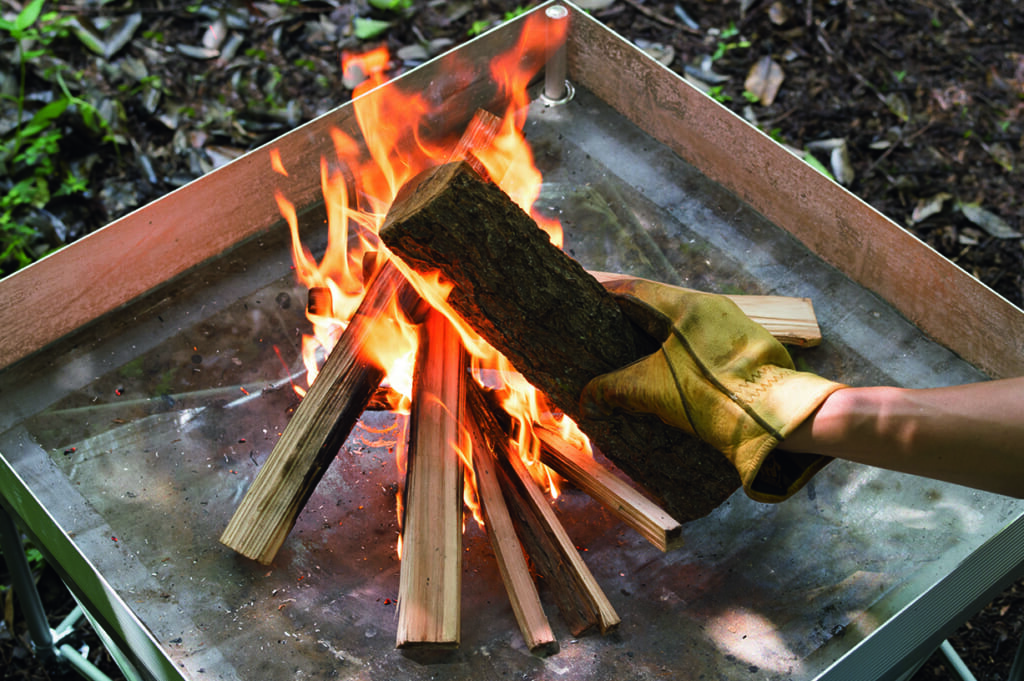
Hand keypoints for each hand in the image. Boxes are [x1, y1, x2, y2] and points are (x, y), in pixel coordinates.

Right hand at [581, 276, 843, 501]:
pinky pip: (698, 344)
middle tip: (599, 330)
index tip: (583, 296)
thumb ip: (615, 389)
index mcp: (686, 305)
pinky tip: (664, 376)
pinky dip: (675, 354)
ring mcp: (731, 327)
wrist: (780, 419)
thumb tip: (587, 396)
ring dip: (652, 339)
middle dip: (626, 318)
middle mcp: (711, 308)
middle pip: (657, 306)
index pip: (634, 288)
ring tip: (626, 356)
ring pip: (679, 326)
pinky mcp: (743, 350)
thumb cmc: (715, 396)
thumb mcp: (654, 391)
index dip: (604, 291)